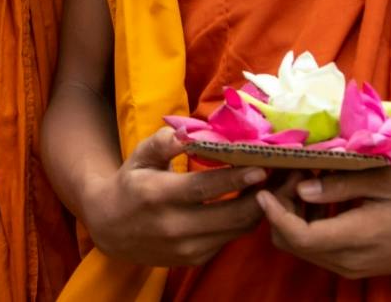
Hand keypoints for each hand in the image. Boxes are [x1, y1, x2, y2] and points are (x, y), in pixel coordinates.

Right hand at [81, 128, 268, 268]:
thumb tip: (187, 132)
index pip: (204, 189)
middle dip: (260, 197)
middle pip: (230, 216)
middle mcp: (174, 226)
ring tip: (274, 188)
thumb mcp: (140, 156)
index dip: (235, 180)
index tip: (261, 167)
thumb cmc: (130, 183)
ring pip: (235, 231)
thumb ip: (163, 142)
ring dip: (258, 210)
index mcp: (158, 195)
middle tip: (281, 177)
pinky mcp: (194, 259)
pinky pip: (228, 240)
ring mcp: (186, 248)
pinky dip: (243, 222)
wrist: (109, 227)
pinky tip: (253, 203)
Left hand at [258, 167, 390, 278]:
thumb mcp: (386, 179)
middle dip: (279, 210)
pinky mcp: (353, 266)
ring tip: (301, 179)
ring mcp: (350, 268)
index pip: (300, 236)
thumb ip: (342, 185)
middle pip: (292, 243)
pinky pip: (316, 249)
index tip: (262, 187)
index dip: (274, 213)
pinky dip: (307, 224)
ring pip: (300, 248)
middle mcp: (348, 261)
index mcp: (357, 238)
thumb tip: (301, 188)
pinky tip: (318, 196)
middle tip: (285, 174)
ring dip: (291, 216)